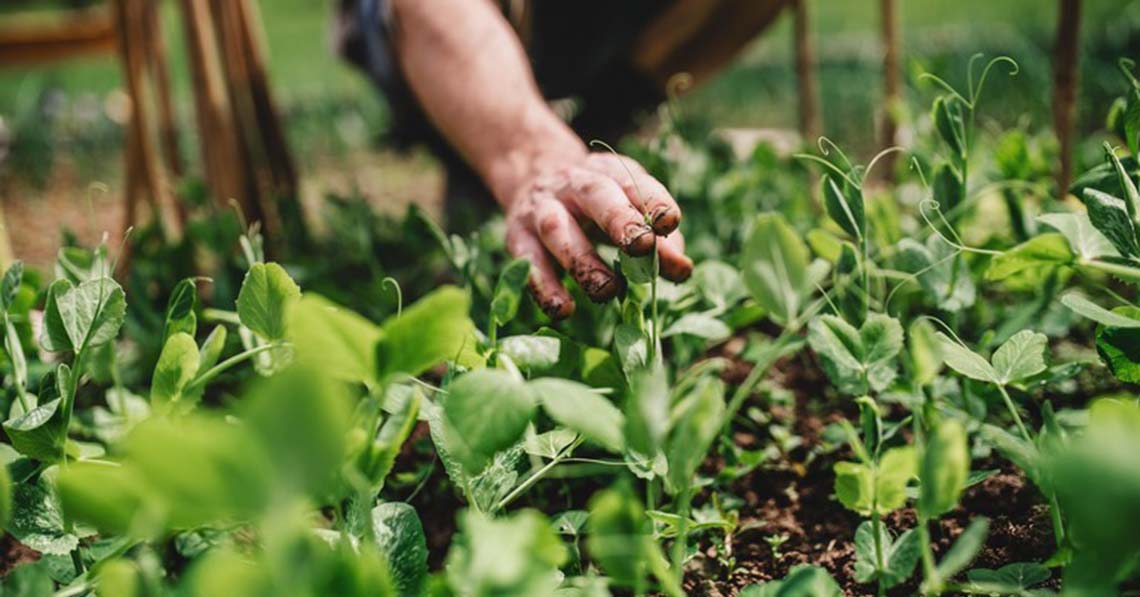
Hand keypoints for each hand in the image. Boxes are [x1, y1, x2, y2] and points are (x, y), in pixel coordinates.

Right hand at [503, 152, 691, 319]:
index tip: (670, 222)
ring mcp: (541, 208)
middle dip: (619, 220)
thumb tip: (681, 270)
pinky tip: (563, 309)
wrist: (533, 177)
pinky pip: (528, 262)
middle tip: (641, 246)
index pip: (635, 183)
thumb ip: (658, 240)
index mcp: (610, 172)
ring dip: (583, 261)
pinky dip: (545, 287)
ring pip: (558, 230)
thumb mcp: (629, 209)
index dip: (653, 201)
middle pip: (596, 196)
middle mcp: (574, 184)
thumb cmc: (597, 204)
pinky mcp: (517, 236)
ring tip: (607, 291)